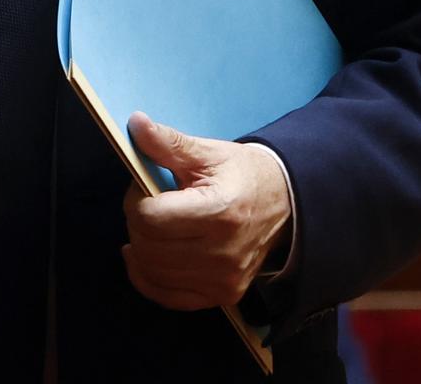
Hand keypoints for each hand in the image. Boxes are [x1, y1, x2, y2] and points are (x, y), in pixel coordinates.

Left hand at [119, 112, 290, 310]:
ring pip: (153, 273)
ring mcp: (223, 280)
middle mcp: (223, 253)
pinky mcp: (222, 295)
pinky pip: (168, 297)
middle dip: (136, 223)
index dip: (135, 201)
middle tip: (147, 205)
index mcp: (219, 212)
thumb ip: (168, 143)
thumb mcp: (208, 153)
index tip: (144, 189)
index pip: (151, 218)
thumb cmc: (242, 175)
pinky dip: (147, 278)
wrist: (284, 204)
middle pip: (148, 248)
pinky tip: (144, 257)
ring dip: (140, 249)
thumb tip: (135, 123)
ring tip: (152, 227)